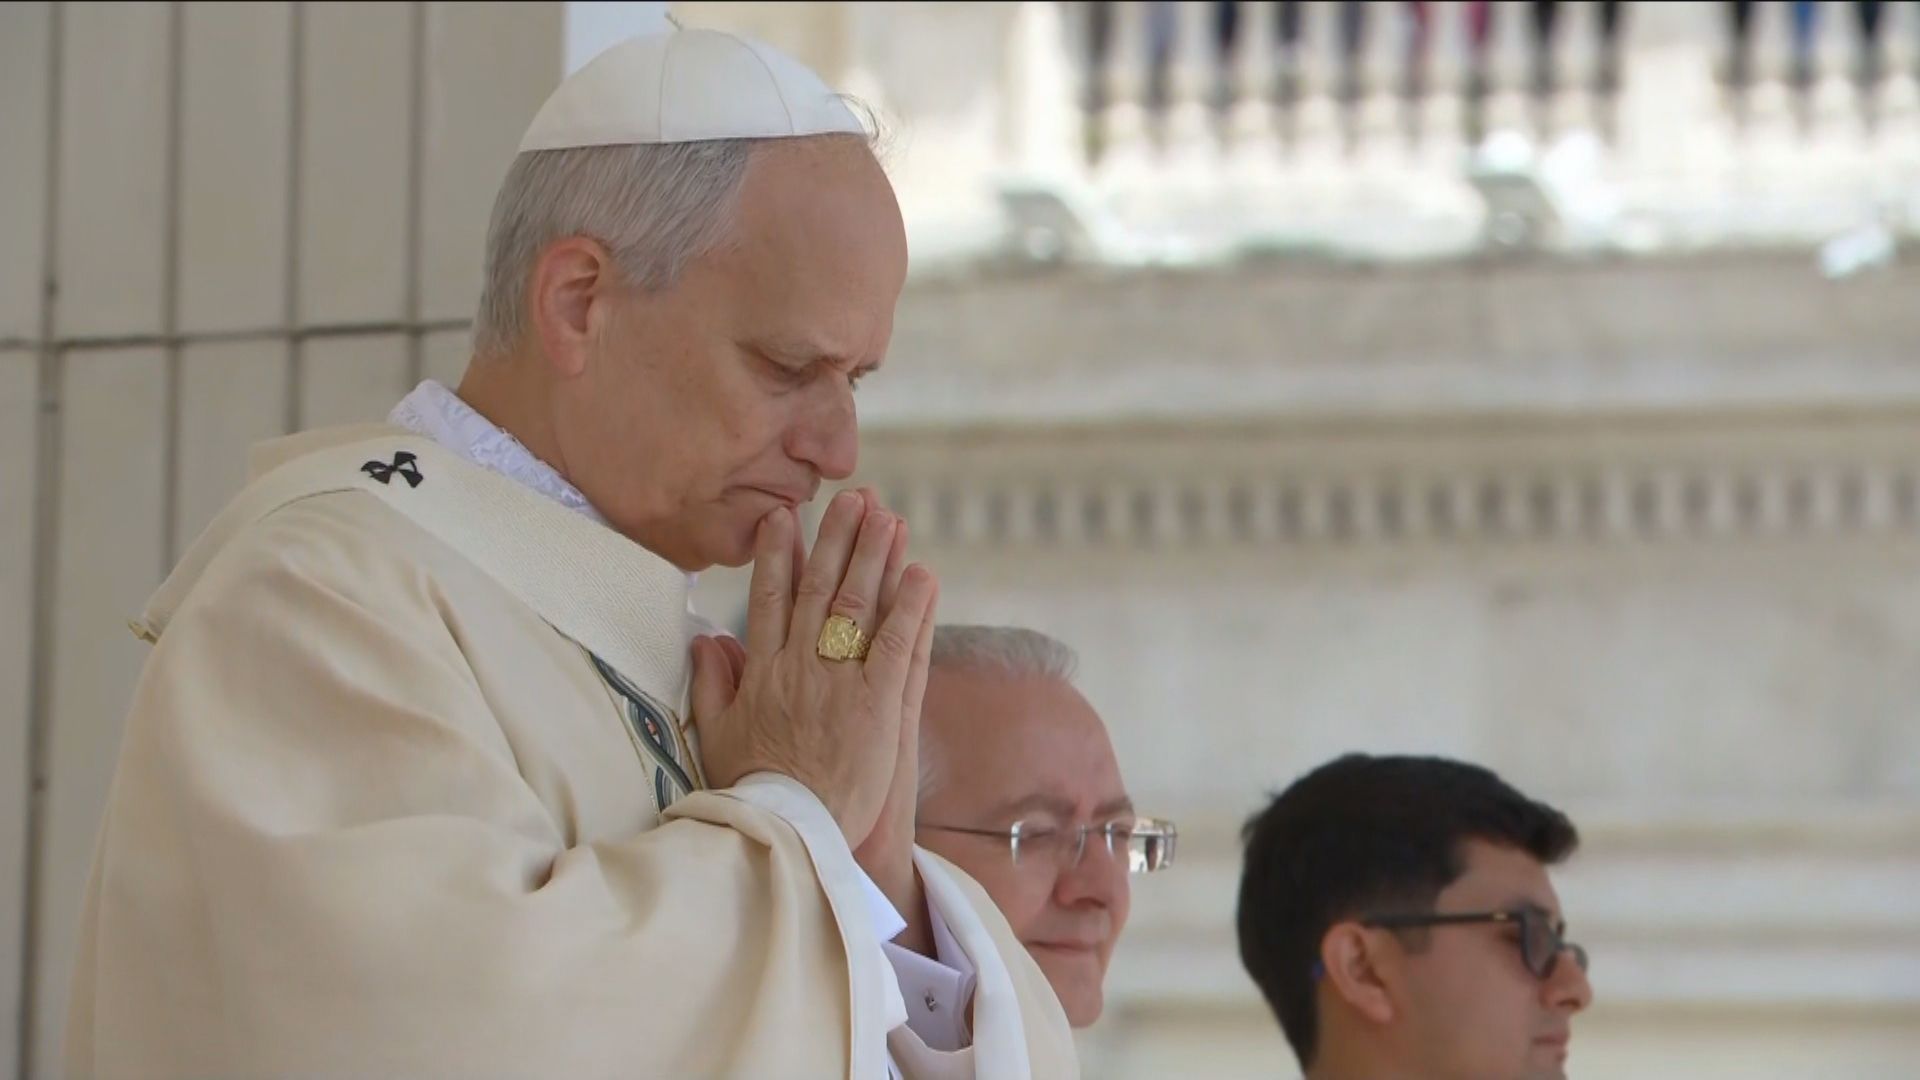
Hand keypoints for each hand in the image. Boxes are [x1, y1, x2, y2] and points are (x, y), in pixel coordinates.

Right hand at [690, 489, 938, 847]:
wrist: (784, 835)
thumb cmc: (749, 793)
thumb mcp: (716, 735)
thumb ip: (712, 683)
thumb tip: (704, 637)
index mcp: (761, 673)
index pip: (769, 599)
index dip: (778, 554)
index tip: (784, 517)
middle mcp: (800, 668)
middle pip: (819, 589)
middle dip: (837, 540)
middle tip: (853, 499)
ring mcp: (840, 684)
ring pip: (858, 606)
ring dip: (876, 558)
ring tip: (890, 518)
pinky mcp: (878, 706)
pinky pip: (897, 646)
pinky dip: (910, 608)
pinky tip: (923, 573)